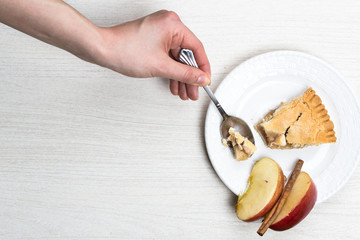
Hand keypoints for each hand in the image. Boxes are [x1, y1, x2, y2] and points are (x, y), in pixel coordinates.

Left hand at [96, 10, 210, 99]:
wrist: (103, 50)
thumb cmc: (125, 50)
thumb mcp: (161, 67)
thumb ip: (185, 74)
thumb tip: (200, 78)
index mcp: (173, 24)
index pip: (197, 48)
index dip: (202, 68)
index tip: (205, 81)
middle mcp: (168, 24)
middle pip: (187, 54)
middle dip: (189, 76)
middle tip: (193, 91)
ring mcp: (160, 30)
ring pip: (177, 57)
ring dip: (180, 75)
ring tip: (183, 91)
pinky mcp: (154, 37)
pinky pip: (168, 55)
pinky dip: (170, 69)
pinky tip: (173, 83)